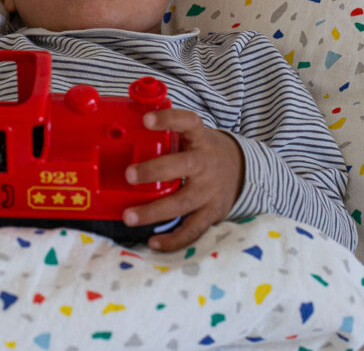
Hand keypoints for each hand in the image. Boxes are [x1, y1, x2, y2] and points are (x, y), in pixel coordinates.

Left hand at [122, 109, 244, 251]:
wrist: (240, 170)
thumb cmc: (202, 151)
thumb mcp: (191, 136)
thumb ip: (167, 135)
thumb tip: (122, 130)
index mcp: (200, 138)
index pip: (187, 122)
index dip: (168, 120)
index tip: (146, 120)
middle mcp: (206, 163)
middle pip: (183, 165)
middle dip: (155, 171)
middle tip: (129, 175)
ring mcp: (210, 190)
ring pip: (183, 202)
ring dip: (154, 211)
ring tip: (128, 217)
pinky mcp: (213, 213)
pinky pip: (193, 230)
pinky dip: (173, 240)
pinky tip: (153, 243)